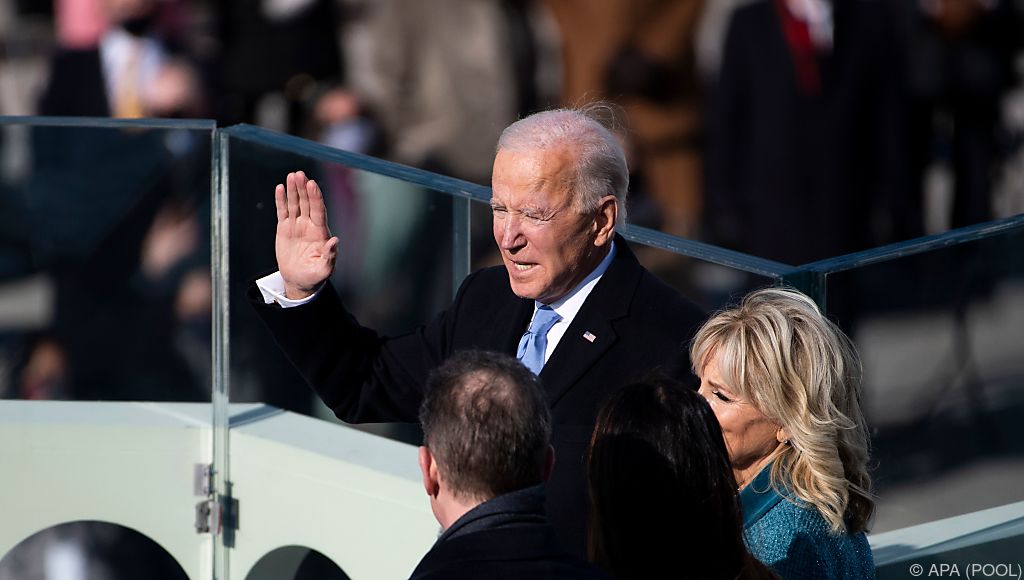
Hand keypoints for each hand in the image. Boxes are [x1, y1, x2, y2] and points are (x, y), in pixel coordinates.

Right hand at [275, 171, 338, 299]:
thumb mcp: (324, 269)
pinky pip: (282, 212)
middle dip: (304, 189)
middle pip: (306, 203)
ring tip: (292, 176)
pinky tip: (280, 188)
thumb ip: (329, 256)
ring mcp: (296, 226)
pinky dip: (281, 200)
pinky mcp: (284, 229)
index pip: (318, 211)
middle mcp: (309, 226)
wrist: (299, 280)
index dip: (316, 198)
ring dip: (293, 190)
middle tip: (300, 174)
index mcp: (320, 233)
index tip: (312, 185)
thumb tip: (335, 241)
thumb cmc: (314, 276)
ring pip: (295, 204)